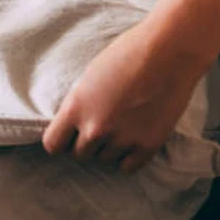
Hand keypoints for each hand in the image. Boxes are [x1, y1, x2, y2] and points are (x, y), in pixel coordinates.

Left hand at [41, 20, 209, 172]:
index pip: (52, 145)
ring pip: (104, 159)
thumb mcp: (90, 77)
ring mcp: (122, 139)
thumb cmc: (127, 54)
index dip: (60, 141)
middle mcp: (95, 128)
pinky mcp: (148, 145)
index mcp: (75, 107)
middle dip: (86, 144)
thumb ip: (80, 104)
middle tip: (101, 126)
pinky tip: (133, 140)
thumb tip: (74, 125)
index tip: (68, 136)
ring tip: (121, 126)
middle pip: (79, 154)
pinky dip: (128, 157)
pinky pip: (128, 167)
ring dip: (109, 149)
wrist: (167, 52)